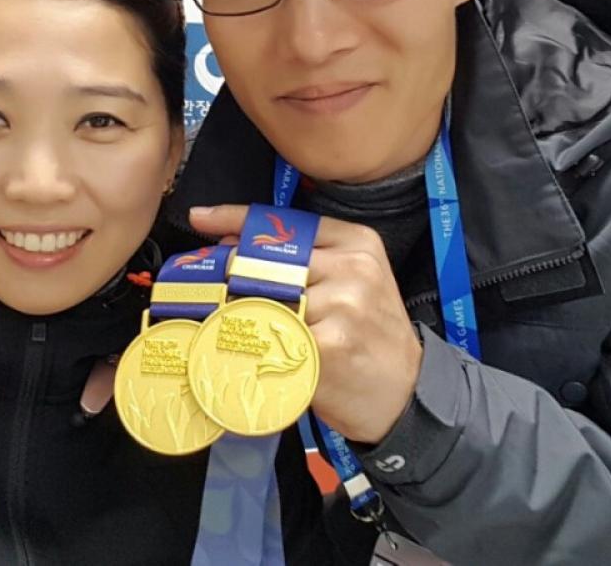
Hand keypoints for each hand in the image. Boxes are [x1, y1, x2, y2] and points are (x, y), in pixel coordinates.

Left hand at [190, 204, 421, 443]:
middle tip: (206, 289)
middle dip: (228, 274)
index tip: (201, 218)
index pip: (286, 222)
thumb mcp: (350, 282)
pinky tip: (252, 355)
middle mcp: (353, 267)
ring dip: (240, 316)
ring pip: (263, 300)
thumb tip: (231, 243)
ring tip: (235, 329)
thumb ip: (302, 259)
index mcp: (357, 242)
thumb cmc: (369, 337)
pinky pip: (273, 339)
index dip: (236, 218)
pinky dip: (255, 347)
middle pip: (266, 259)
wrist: (408, 393)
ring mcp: (343, 305)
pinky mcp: (330, 345)